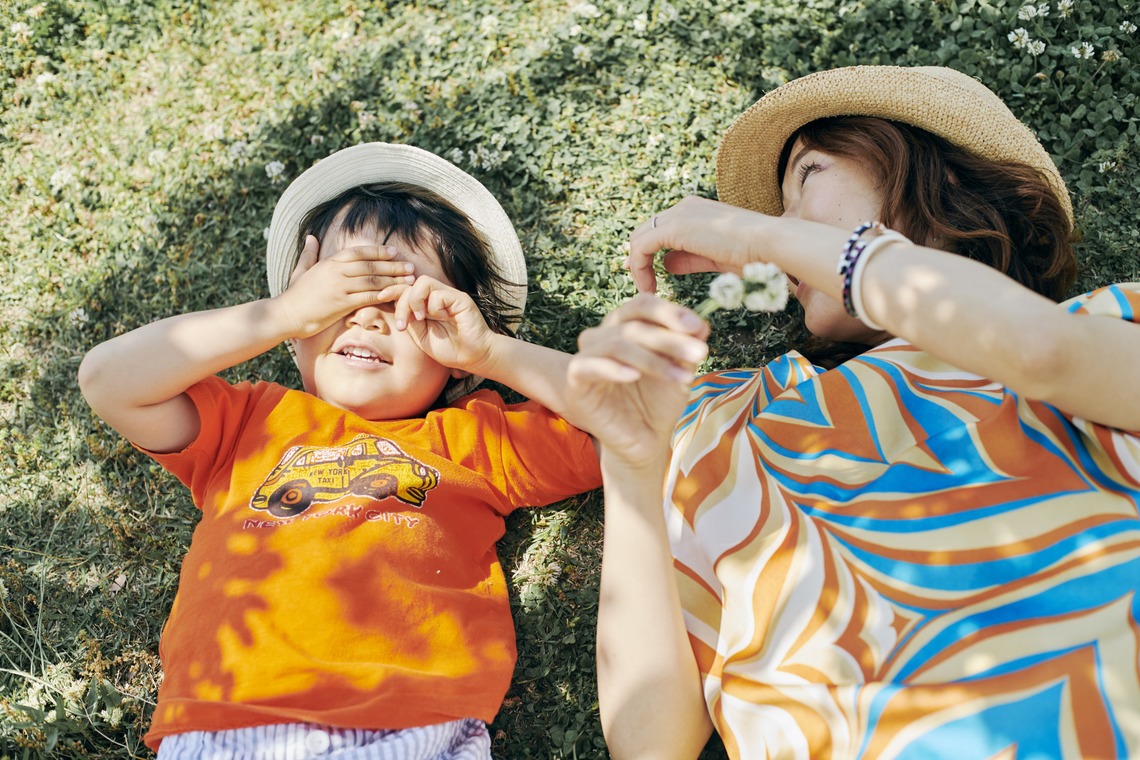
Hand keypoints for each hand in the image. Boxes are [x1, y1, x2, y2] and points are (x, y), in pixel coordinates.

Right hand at [271, 235, 415, 337]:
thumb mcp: (302, 270)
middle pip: (371, 265)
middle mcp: (336, 271)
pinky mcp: (341, 304)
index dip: (378, 251)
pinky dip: (384, 295)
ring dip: (394, 280)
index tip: (394, 252)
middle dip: (393, 266)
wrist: (286, 314)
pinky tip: (396, 295)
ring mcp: (339, 287)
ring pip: (373, 280)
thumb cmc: (295, 294)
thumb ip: (309, 254)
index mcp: (329, 261)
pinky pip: (367, 297)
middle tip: (410, 266)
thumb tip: (310, 237)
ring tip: (409, 280)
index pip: (359, 252)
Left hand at [392, 276, 495, 371]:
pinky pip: (439, 294)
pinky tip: (440, 318)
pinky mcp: (461, 299)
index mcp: (427, 304)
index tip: (380, 298)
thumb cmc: (450, 349)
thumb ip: (410, 320)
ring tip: (419, 319)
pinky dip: (434, 307)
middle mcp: (438, 296)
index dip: (392, 290)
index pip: (406, 288)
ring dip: (415, 301)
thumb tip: (396, 304)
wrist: (473, 358)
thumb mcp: (421, 336)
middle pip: (411, 284)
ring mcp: (449, 296)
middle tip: (402, 325)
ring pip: (424, 282)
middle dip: (401, 303)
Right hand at [567, 294, 708, 468]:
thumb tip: (701, 323)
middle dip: (670, 338)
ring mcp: (586, 356)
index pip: (643, 305)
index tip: (699, 329)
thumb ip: (687, 345)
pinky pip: (588, 366)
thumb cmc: (658, 402)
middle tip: (700, 353)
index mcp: (624, 326)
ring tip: (684, 378)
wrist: (644, 441)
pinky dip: (613, 368)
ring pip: (617, 343)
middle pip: (633, 323)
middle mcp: (602, 336)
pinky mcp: (575, 381)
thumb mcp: (680, 370)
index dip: (670, 312)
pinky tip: (634, 376)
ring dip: (654, 359)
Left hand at [626, 196, 772, 292]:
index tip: (646, 276)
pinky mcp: (676, 228)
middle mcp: (684, 207)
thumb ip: (689, 258)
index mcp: (695, 210)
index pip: (660, 228)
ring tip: (645, 290)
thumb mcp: (715, 258)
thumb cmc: (754, 255)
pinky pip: (642, 246)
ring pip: (640, 237)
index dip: (648, 252)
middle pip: (646, 230)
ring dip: (638, 266)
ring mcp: (679, 215)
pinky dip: (639, 267)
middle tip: (640, 284)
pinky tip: (649, 288)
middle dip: (637, 257)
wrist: (771, 244)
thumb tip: (668, 264)